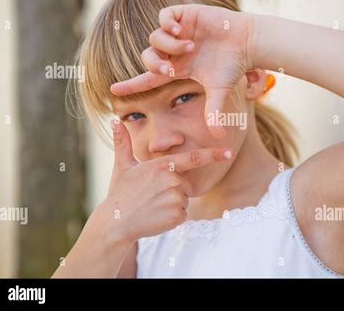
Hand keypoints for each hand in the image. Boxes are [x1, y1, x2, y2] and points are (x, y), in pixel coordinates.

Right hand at [101, 118, 232, 244]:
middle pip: (185, 184)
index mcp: (162, 166)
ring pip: (184, 200)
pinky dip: (172, 217)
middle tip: (152, 195)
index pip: (193, 158)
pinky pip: (182, 214)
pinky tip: (156, 216)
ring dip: (172, 204)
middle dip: (174, 189)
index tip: (229, 152)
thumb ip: (122, 142)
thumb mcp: (121, 165)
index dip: (214, 155)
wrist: (115, 223)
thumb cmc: (119, 193)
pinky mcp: (177, 216)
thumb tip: (113, 120)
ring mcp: (175, 199)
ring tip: (152, 206)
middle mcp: (172, 181)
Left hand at [110, 4, 255, 138]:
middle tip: (171, 71)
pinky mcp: (184, 15)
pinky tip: (180, 31)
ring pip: (154, 38)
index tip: (113, 91)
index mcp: (178, 69)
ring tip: (188, 47)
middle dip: (155, 66)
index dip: (131, 84)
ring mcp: (178, 32)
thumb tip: (220, 137)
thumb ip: (214, 112)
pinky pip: (164, 17)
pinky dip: (167, 25)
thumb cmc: (233, 66)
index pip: (148, 77)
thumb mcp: (219, 91)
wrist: (246, 42)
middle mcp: (174, 52)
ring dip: (167, 46)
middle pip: (147, 57)